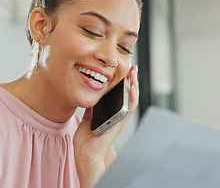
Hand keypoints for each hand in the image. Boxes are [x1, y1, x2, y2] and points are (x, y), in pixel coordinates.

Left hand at [73, 65, 138, 187]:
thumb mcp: (88, 116)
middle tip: (132, 66)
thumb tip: (91, 92)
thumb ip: (92, 106)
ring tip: (134, 72)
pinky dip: (132, 97)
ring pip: (131, 99)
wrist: (85, 153)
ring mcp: (120, 119)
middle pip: (128, 94)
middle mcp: (118, 115)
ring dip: (134, 85)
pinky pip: (129, 108)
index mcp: (111, 112)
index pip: (120, 94)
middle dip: (131, 80)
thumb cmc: (87, 138)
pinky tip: (132, 87)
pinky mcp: (120, 123)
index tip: (123, 68)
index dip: (123, 82)